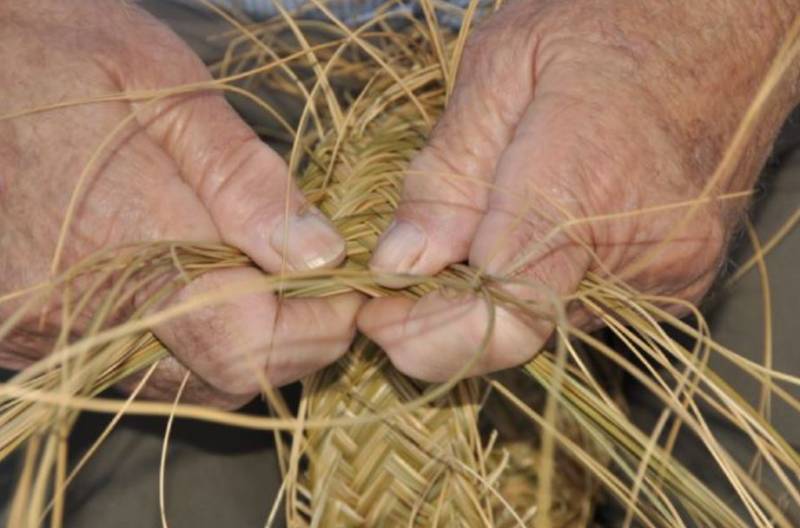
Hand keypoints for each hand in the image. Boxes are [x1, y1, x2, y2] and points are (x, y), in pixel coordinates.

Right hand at [0, 1, 360, 406]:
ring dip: (240, 346)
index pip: (250, 344)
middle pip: (223, 376)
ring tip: (258, 275)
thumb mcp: (171, 90)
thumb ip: (247, 181)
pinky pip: (134, 369)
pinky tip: (196, 285)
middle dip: (291, 339)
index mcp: (121, 235)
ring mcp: (42, 328)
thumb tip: (320, 257)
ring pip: (182, 383)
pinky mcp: (24, 331)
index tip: (348, 286)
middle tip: (312, 279)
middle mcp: (75, 305)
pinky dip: (185, 343)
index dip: (319, 328)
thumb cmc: (69, 53)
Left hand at [359, 0, 799, 380]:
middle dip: (446, 315)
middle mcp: (641, 250)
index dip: (423, 332)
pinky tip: (529, 232)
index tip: (376, 313)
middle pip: (516, 330)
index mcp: (586, 184)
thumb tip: (398, 265)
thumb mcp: (502, 68)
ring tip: (478, 229)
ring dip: (494, 297)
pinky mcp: (680, 283)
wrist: (722, 25)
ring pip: (547, 324)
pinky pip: (583, 307)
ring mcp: (669, 274)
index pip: (500, 313)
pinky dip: (541, 286)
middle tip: (411, 272)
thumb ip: (447, 175)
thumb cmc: (609, 23)